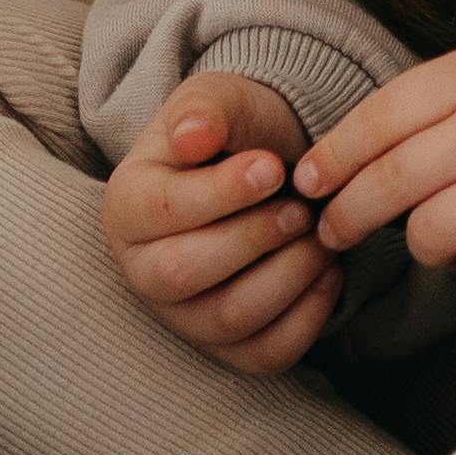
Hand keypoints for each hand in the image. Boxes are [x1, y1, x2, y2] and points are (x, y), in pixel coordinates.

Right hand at [100, 68, 340, 371]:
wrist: (265, 166)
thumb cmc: (232, 135)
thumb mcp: (216, 102)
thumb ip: (202, 111)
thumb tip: (191, 137)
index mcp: (126, 206)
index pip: (162, 212)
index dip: (222, 193)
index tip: (273, 167)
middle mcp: (143, 270)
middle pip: (183, 273)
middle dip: (253, 239)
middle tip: (301, 209)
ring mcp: (184, 316)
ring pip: (228, 318)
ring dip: (287, 276)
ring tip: (319, 234)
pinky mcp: (229, 347)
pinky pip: (266, 353)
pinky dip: (307, 316)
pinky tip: (329, 270)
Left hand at [296, 41, 455, 308]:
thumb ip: (427, 108)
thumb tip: (336, 162)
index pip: (382, 118)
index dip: (334, 155)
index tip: (306, 181)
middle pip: (393, 180)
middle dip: (349, 212)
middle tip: (331, 229)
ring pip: (430, 237)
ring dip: (428, 246)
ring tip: (454, 235)